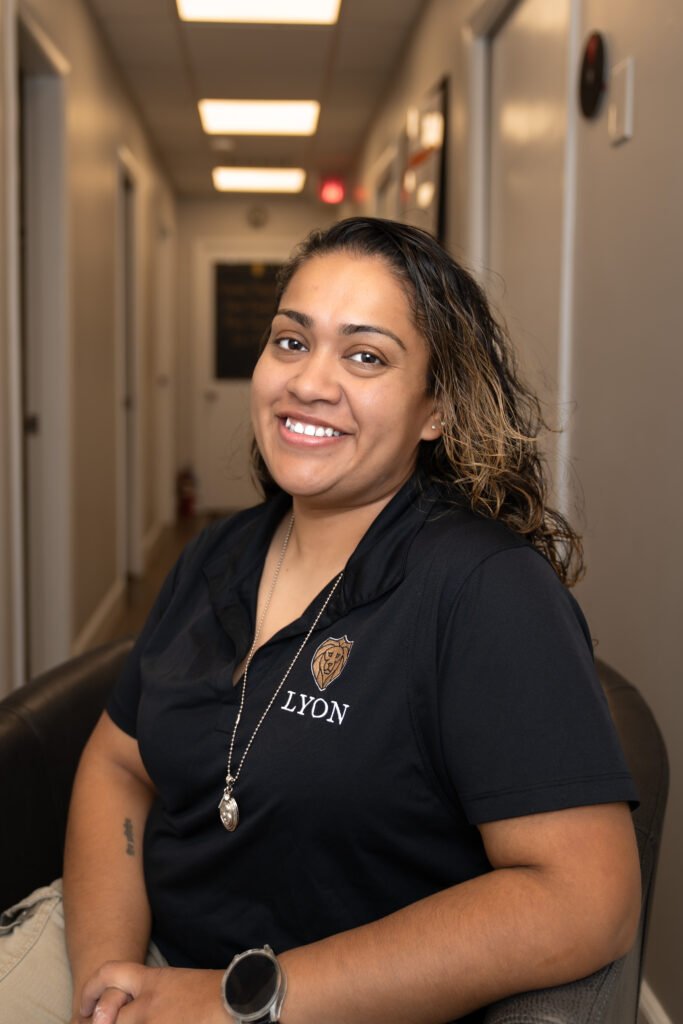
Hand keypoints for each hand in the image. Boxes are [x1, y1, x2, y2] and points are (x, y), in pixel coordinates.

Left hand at [78, 962, 224, 1023]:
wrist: (240, 999)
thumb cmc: (217, 991)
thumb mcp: (179, 983)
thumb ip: (154, 993)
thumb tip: (138, 1007)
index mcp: (152, 980)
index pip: (108, 974)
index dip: (90, 990)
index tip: (82, 1008)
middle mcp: (146, 1004)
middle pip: (106, 1018)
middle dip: (103, 1023)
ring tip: (130, 1021)